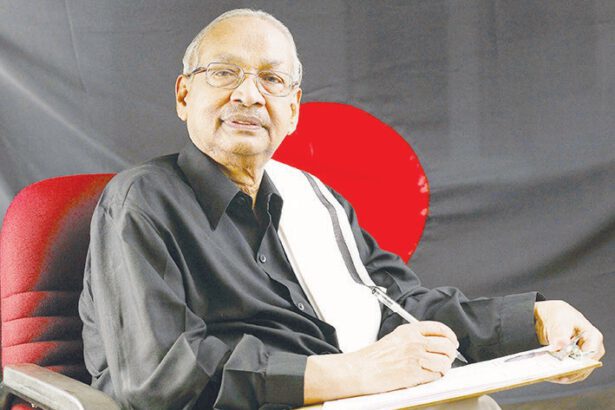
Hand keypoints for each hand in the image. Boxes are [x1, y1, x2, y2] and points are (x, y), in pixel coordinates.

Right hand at [304, 321, 457, 403]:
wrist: (362, 369)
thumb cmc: (375, 356)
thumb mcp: (396, 337)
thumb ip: (414, 337)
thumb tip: (434, 343)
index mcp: (410, 330)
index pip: (440, 329)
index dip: (451, 336)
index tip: (453, 342)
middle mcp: (415, 342)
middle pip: (446, 346)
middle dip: (450, 353)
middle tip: (448, 358)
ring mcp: (415, 358)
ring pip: (444, 362)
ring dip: (444, 367)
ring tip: (438, 369)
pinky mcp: (414, 374)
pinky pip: (435, 375)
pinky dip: (436, 377)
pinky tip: (430, 375)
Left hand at [534, 300, 604, 383]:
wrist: (550, 315)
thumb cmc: (559, 314)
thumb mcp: (559, 320)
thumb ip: (561, 333)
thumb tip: (562, 345)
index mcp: (593, 337)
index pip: (589, 356)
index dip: (577, 364)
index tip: (563, 368)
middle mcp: (592, 349)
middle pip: (584, 367)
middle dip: (569, 372)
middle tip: (553, 375)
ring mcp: (583, 356)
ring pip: (577, 373)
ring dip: (563, 375)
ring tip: (549, 376)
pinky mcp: (574, 361)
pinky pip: (570, 372)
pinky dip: (560, 374)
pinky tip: (549, 374)